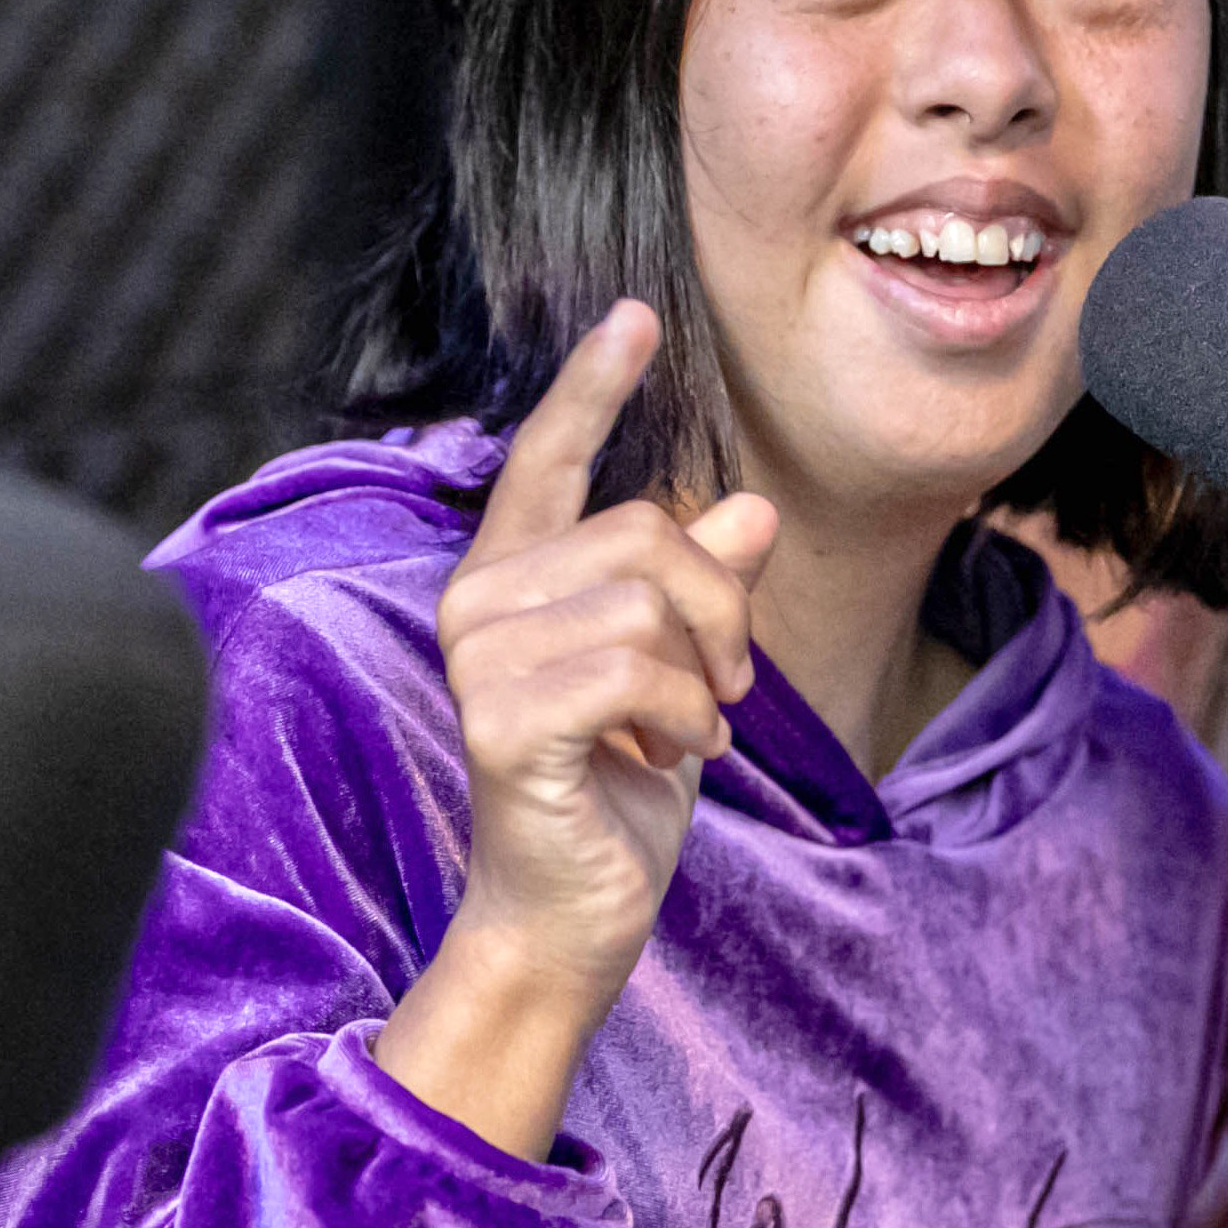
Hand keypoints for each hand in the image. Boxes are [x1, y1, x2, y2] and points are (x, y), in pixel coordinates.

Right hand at [375, 303, 777, 1156]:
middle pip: (645, 533)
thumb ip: (700, 591)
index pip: (545, 459)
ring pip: (648, 602)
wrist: (572, 912)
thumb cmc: (616, 792)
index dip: (592, 387)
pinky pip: (637, 670)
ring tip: (686, 732)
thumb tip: (749, 510)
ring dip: (704, 677)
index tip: (636, 315)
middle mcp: (477, 603)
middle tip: (723, 688)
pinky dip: (686, 718)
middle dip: (719, 611)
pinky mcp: (505, 721)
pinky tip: (668, 760)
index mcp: (511, 578)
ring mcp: (481, 660)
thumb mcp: (680, 675)